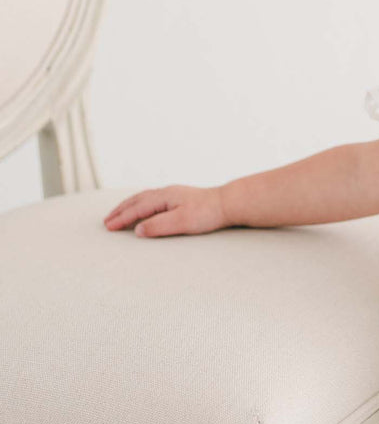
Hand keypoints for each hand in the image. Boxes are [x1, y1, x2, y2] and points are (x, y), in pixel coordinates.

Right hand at [102, 185, 228, 237]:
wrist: (228, 204)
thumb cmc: (207, 213)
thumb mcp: (181, 222)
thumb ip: (158, 226)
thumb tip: (138, 230)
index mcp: (163, 197)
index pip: (137, 209)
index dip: (122, 218)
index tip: (108, 227)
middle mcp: (165, 193)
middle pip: (136, 201)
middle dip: (120, 211)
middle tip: (106, 221)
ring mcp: (172, 194)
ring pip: (143, 198)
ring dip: (128, 206)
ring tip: (118, 214)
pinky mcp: (179, 198)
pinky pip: (152, 199)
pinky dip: (140, 204)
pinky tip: (143, 208)